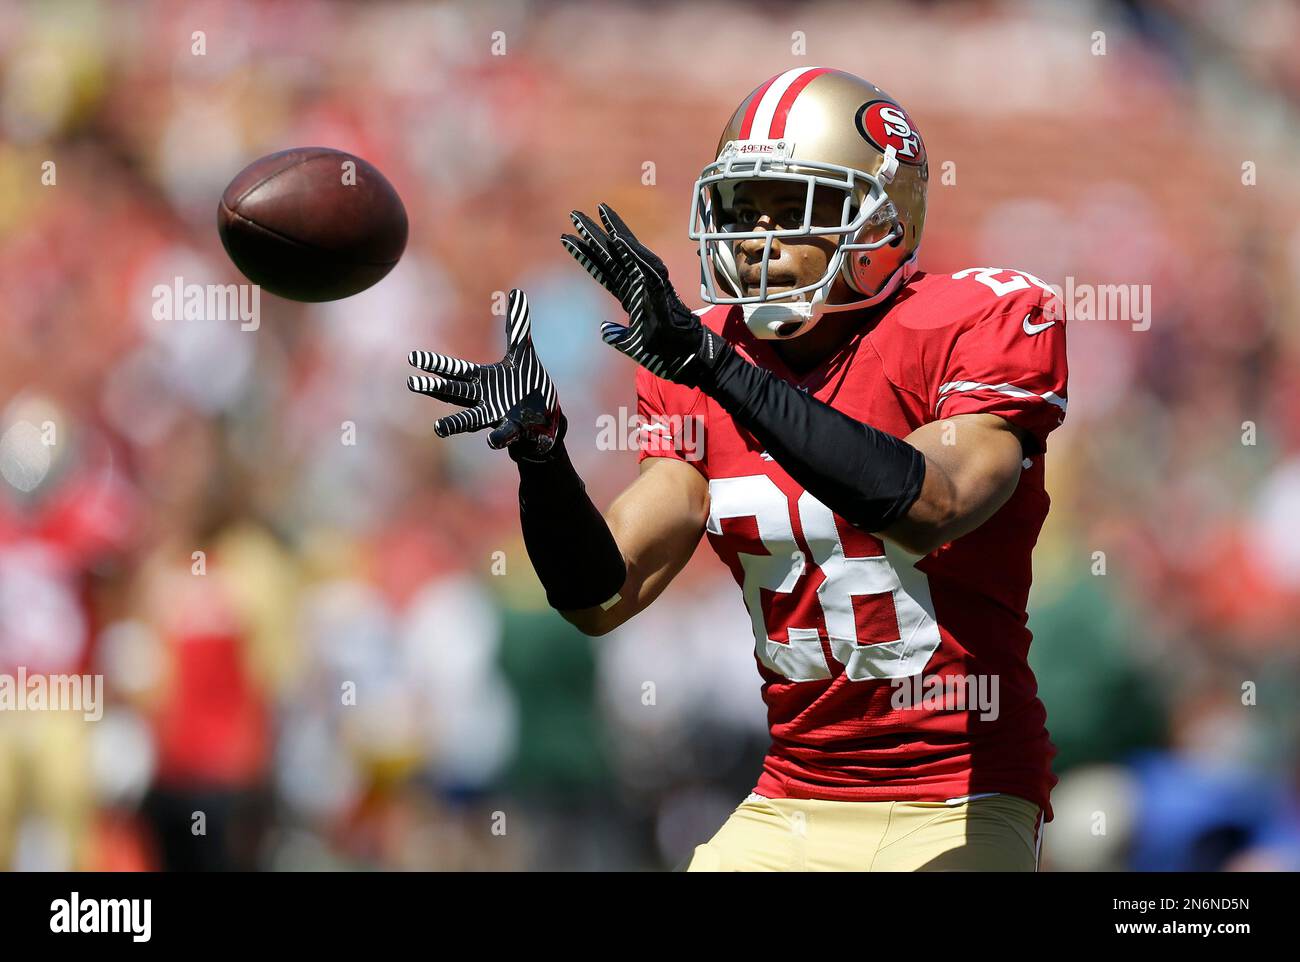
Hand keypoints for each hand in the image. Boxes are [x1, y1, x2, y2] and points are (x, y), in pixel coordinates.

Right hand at [407, 288, 562, 459]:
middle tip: (412, 383)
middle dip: (435, 388)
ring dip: (455, 424)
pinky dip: (498, 437)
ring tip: (438, 429)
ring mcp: (497, 415)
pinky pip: (504, 434)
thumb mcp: (523, 353)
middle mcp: (484, 399)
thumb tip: (518, 293)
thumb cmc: (527, 386)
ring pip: (472, 419)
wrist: (544, 418)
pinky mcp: (514, 429)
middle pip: (456, 392)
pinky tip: (492, 441)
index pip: (455, 370)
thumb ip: (517, 326)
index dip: (436, 364)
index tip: (413, 358)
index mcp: (482, 380)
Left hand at [562, 204, 724, 386]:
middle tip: (574, 214)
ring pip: (627, 253)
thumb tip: (604, 329)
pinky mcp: (659, 288)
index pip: (602, 270)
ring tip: (598, 212)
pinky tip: (617, 238)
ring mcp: (649, 283)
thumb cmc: (664, 351)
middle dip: (593, 234)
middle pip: (611, 254)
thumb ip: (617, 335)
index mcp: (629, 295)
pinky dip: (630, 252)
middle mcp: (637, 284)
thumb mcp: (633, 345)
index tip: (566, 239)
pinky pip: (642, 266)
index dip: (585, 255)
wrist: (687, 357)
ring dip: (613, 232)